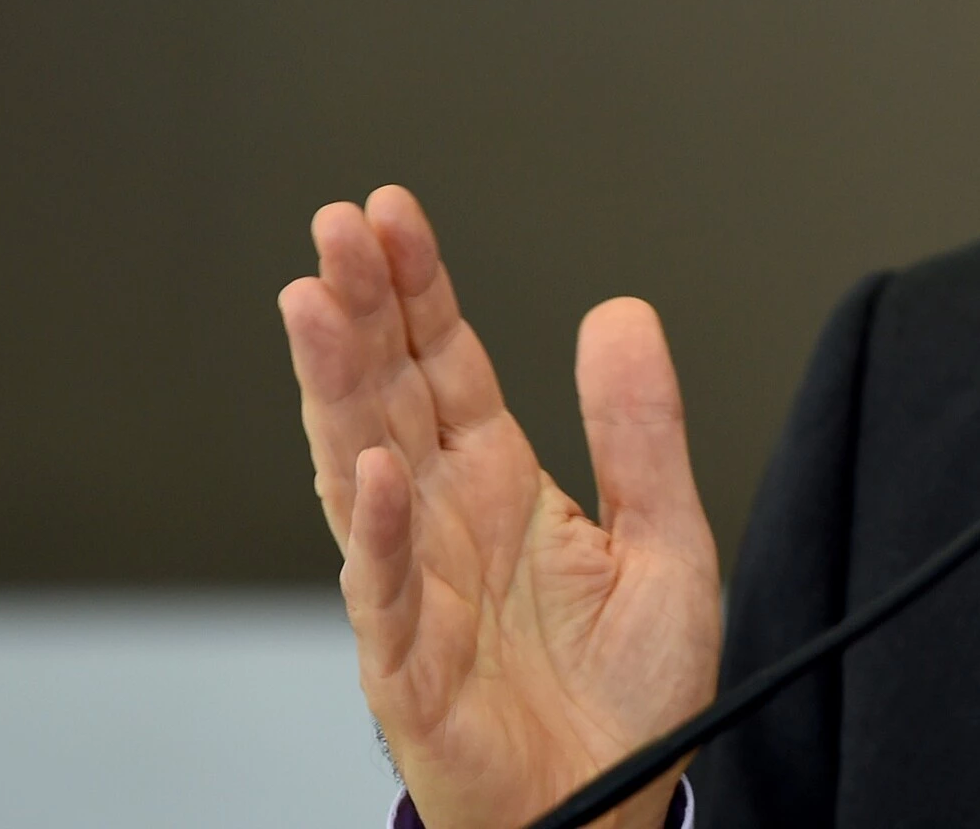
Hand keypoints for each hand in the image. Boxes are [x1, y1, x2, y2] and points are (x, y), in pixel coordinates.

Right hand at [279, 187, 721, 828]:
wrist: (618, 814)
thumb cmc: (626, 701)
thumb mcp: (665, 542)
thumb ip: (639, 431)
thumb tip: (621, 311)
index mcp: (500, 485)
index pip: (443, 363)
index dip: (416, 286)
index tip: (390, 211)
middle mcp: (445, 525)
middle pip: (386, 397)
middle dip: (358, 309)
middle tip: (336, 225)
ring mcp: (417, 593)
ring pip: (359, 472)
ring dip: (336, 390)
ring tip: (314, 305)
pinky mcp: (411, 674)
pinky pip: (385, 597)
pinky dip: (375, 534)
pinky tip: (371, 468)